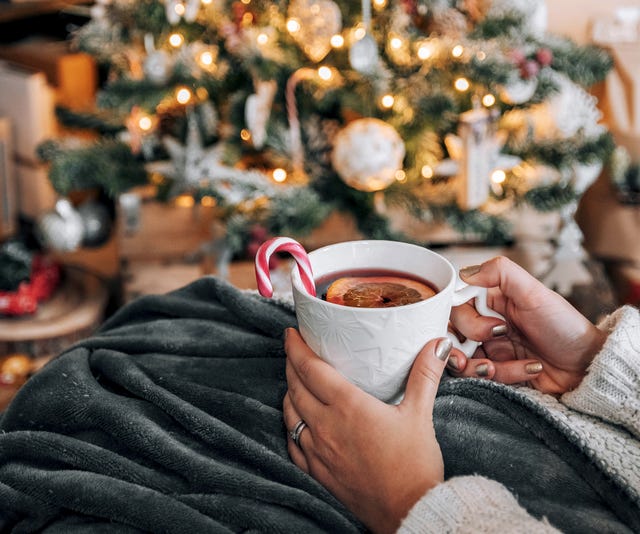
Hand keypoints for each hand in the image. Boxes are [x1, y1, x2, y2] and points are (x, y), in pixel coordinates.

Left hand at [283, 328, 453, 533]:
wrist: (409, 513)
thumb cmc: (415, 466)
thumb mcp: (420, 414)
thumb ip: (425, 375)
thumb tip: (437, 344)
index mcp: (348, 406)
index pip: (310, 368)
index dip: (296, 347)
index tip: (291, 333)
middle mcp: (326, 426)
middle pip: (295, 386)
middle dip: (291, 364)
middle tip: (294, 350)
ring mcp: (318, 451)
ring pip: (290, 413)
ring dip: (289, 393)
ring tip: (295, 381)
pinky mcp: (317, 472)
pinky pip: (293, 443)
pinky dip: (292, 425)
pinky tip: (298, 422)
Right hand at [448, 256, 606, 393]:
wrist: (586, 366)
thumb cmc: (565, 327)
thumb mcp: (535, 292)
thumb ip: (500, 273)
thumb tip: (465, 273)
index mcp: (491, 300)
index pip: (456, 301)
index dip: (459, 310)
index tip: (472, 316)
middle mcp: (485, 323)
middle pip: (452, 329)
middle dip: (470, 336)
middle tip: (496, 335)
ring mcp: (489, 349)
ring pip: (460, 357)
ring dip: (476, 364)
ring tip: (494, 367)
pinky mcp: (495, 372)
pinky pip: (481, 377)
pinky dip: (503, 374)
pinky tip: (527, 368)